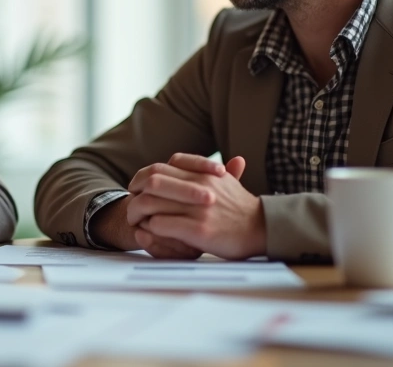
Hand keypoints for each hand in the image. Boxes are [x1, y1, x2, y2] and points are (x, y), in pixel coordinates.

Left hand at [128, 154, 264, 259]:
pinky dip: (150, 228)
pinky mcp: (199, 230)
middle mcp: (198, 187)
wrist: (262, 229)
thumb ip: (204, 169)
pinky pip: (161, 224)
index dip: (144, 175)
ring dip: (138, 212)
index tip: (137, 186)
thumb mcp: (226, 181)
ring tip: (136, 220)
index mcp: (202, 173)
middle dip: (135, 192)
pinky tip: (150, 232)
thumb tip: (181, 160)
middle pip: (152, 181)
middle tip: (130, 203)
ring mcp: (198, 209)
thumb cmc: (242, 208)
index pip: (162, 166)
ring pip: (152, 203)